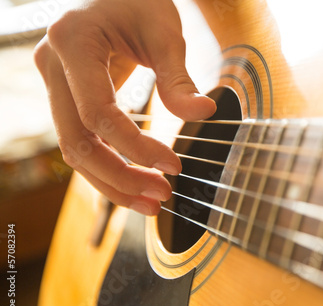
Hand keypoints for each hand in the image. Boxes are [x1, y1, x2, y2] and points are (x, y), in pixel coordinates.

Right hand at [34, 0, 215, 215]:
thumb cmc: (138, 0)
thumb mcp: (163, 31)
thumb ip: (178, 76)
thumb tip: (203, 114)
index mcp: (73, 43)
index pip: (98, 112)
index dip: (136, 147)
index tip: (173, 166)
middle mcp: (52, 66)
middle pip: (76, 141)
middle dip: (119, 177)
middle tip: (160, 197)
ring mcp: (54, 83)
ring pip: (74, 149)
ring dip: (111, 181)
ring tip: (151, 202)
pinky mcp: (66, 97)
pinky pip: (82, 140)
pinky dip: (107, 165)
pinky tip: (134, 181)